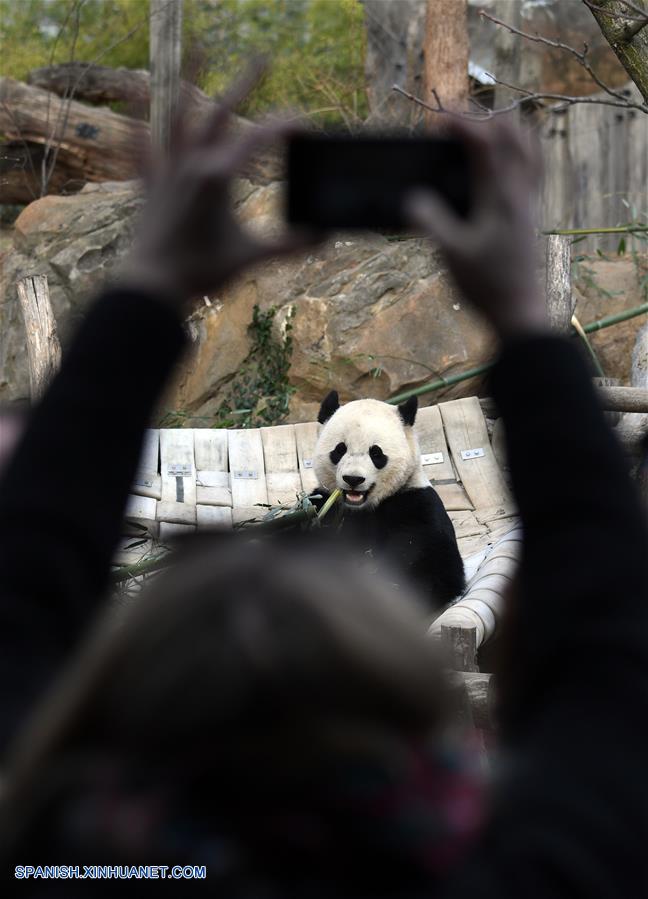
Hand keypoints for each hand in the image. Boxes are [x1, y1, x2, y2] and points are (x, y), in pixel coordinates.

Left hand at [120, 65, 315, 305]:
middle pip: (220, 113)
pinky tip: (133, 97)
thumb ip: (290, 246)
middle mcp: (190, 164)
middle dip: (244, 85)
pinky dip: (139, 121)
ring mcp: (168, 171)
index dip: (285, 127)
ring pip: (178, 117)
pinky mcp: (150, 185)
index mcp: (218, 176)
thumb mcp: (251, 257)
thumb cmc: (201, 272)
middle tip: (262, 61)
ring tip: (198, 52)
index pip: (259, 139)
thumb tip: (324, 238)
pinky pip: (142, 145)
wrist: (153, 286)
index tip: (305, 125)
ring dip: (189, 82)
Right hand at [406, 118, 548, 339]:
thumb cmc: (486, 284)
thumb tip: (411, 198)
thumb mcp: (450, 254)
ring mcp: (529, 200)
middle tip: (454, 128)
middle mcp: (520, 191)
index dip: (461, 123)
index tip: (437, 122)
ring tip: (477, 136)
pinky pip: (532, 166)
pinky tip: (497, 164)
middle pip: (513, 132)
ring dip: (504, 131)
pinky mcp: (531, 211)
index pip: (486, 142)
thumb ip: (430, 221)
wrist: (518, 310)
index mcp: (500, 196)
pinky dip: (516, 151)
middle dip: (482, 119)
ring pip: (528, 146)